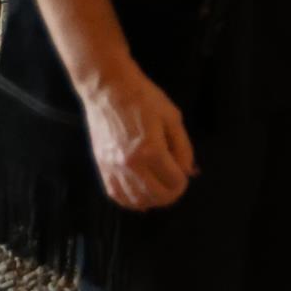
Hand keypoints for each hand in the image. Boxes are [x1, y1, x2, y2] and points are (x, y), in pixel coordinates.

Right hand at [77, 62, 195, 211]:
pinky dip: (130, 201)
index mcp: (151, 150)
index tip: (184, 175)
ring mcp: (113, 168)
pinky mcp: (102, 168)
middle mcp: (131, 165)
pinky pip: (116, 196)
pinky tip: (140, 196)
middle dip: (170, 195)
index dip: (183, 182)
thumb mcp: (172, 118)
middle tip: (175, 185)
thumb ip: (183, 148)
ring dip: (152, 200)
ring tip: (159, 191)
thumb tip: (188, 172)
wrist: (108, 90)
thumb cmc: (144, 99)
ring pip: (136, 201)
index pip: (173, 182)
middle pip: (155, 196)